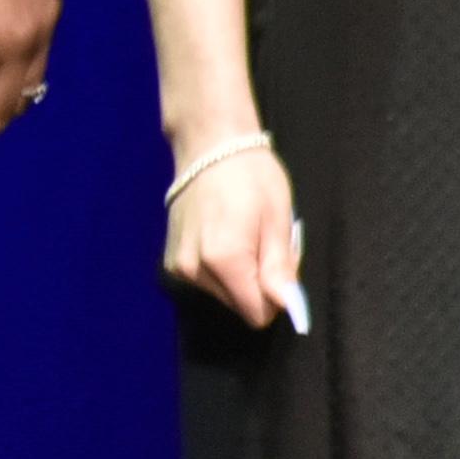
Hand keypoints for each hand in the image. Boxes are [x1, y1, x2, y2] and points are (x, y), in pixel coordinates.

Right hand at [162, 138, 305, 329]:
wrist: (209, 146)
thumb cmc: (250, 176)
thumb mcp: (277, 220)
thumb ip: (280, 269)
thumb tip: (287, 307)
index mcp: (222, 260)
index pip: (257, 312)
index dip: (277, 296)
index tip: (281, 265)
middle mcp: (193, 269)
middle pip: (239, 304)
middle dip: (258, 283)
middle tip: (264, 243)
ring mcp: (178, 265)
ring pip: (224, 293)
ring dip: (240, 275)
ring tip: (245, 235)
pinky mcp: (171, 259)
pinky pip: (208, 280)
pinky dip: (222, 267)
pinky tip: (224, 236)